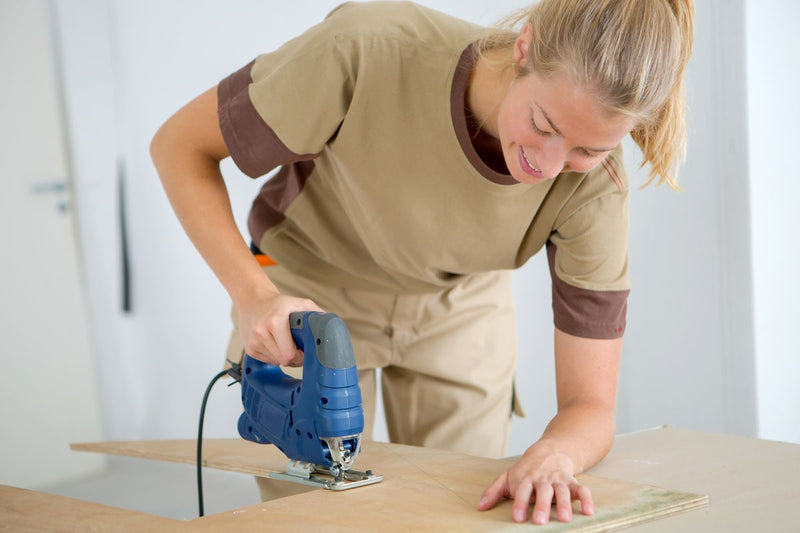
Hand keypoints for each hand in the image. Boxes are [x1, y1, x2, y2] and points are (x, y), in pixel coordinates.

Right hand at [236, 289, 323, 366]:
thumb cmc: (279, 304)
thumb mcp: (300, 303)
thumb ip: (317, 314)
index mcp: (275, 321)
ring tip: (287, 344)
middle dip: (295, 358)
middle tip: (299, 350)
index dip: (301, 356)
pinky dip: (275, 356)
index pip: (289, 354)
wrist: (254, 301)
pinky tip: (276, 344)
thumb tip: (331, 326)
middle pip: (284, 360)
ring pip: (276, 361)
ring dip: (285, 357)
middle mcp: (261, 331)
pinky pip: (268, 361)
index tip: (305, 351)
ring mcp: (253, 341)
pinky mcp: (250, 349)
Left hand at [477, 443, 593, 524]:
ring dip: (564, 504)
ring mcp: (559, 480)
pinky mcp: (572, 482)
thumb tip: (480, 507)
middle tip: (539, 521)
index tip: (518, 518)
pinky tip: (589, 511)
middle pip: (543, 491)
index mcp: (526, 479)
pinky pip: (582, 490)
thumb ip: (494, 491)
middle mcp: (543, 480)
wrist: (549, 451)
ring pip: (562, 491)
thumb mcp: (508, 477)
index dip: (520, 503)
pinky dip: (587, 499)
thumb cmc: (526, 470)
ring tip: (565, 519)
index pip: (522, 490)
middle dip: (541, 506)